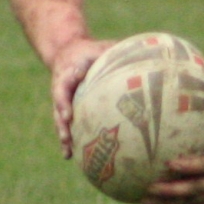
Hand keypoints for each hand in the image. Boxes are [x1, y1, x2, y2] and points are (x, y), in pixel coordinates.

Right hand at [49, 38, 112, 158]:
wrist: (69, 51)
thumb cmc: (90, 50)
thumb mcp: (101, 47)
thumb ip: (116, 50)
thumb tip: (145, 50)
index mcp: (68, 71)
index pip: (63, 86)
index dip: (63, 100)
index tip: (67, 114)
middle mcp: (62, 87)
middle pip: (59, 107)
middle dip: (62, 123)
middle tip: (66, 136)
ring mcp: (62, 99)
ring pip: (59, 119)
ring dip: (63, 135)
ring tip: (67, 151)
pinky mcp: (65, 108)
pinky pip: (65, 124)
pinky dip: (67, 139)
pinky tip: (69, 156)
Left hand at [142, 90, 203, 203]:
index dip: (188, 166)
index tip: (169, 163)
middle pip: (194, 189)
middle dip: (169, 190)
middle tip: (147, 188)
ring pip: (191, 200)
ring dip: (168, 202)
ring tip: (144, 200)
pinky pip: (196, 202)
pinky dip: (177, 203)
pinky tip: (160, 202)